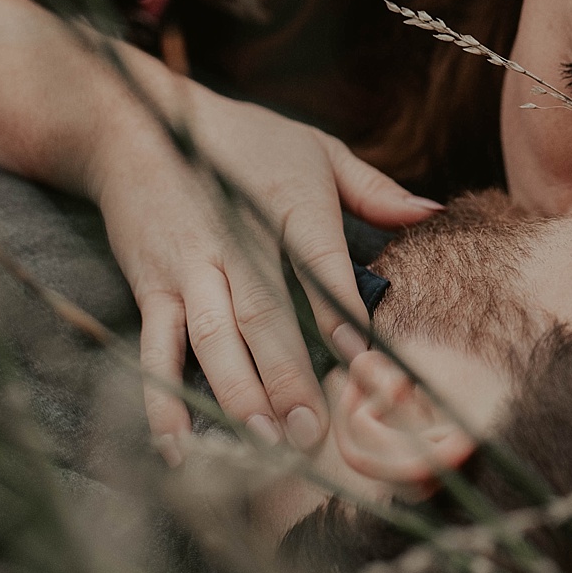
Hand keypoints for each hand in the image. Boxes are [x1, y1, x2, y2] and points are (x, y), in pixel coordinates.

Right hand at [88, 81, 439, 462]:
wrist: (138, 125)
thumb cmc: (243, 139)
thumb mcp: (315, 147)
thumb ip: (374, 188)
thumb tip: (432, 213)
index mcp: (285, 203)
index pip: (318, 263)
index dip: (340, 312)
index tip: (367, 362)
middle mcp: (235, 240)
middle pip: (263, 316)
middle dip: (288, 378)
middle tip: (314, 432)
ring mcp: (189, 268)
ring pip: (213, 339)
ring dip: (237, 395)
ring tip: (265, 442)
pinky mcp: (151, 287)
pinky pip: (156, 350)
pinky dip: (163, 400)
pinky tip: (179, 446)